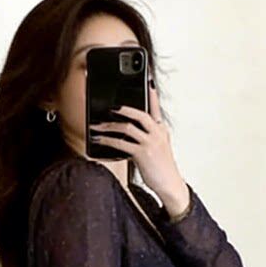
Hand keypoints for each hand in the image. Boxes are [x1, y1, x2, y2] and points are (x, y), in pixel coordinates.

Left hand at [89, 79, 187, 207]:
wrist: (170, 185)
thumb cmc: (162, 169)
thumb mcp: (157, 149)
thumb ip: (145, 138)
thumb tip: (126, 133)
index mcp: (161, 130)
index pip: (155, 107)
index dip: (151, 94)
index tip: (147, 81)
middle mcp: (157, 133)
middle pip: (139, 113)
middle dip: (123, 108)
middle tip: (110, 108)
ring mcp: (150, 142)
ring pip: (126, 127)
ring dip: (108, 126)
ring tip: (95, 127)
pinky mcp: (142, 154)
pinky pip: (121, 143)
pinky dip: (108, 140)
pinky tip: (99, 140)